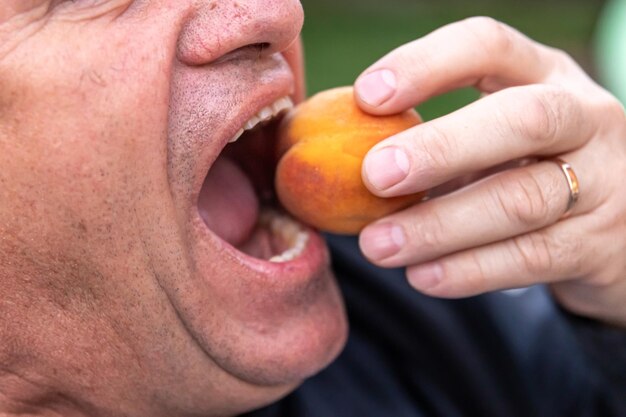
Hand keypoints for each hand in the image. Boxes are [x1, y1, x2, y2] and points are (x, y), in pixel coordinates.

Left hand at [355, 17, 625, 326]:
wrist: (616, 227)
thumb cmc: (524, 167)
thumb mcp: (491, 137)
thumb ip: (433, 141)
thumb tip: (335, 161)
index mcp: (543, 76)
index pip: (490, 47)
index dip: (428, 63)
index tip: (366, 96)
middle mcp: (584, 118)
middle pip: (521, 121)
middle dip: (442, 147)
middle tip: (373, 176)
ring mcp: (604, 182)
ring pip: (520, 200)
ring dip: (439, 226)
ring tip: (377, 245)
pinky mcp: (599, 244)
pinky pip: (531, 258)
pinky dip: (470, 269)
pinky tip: (422, 276)